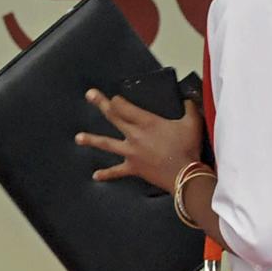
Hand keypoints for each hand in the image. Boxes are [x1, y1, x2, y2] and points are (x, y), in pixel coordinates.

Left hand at [74, 89, 204, 193]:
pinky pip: (117, 171)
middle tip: (90, 95)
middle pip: (114, 117)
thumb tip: (188, 100)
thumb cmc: (188, 148)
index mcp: (147, 122)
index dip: (119, 100)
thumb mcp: (193, 123)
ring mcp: (131, 152)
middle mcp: (135, 135)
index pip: (126, 106)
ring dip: (92, 140)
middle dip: (101, 104)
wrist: (185, 175)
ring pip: (107, 144)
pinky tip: (95, 175)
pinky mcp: (133, 167)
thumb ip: (190, 108)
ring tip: (78, 138)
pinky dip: (106, 174)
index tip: (115, 98)